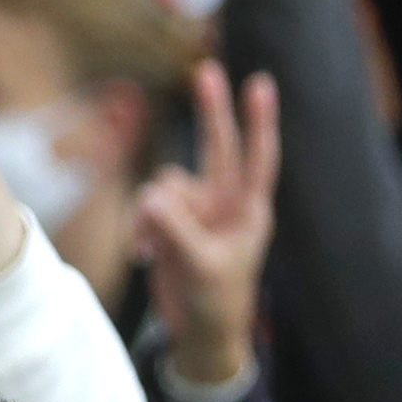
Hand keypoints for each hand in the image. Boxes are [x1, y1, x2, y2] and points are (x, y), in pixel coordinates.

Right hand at [135, 60, 280, 389]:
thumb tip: (151, 196)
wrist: (200, 333)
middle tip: (207, 69)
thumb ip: (177, 229)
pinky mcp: (170, 223)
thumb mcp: (201, 266)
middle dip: (212, 110)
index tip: (261, 84)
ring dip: (152, 215)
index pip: (257, 159)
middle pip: (217, 147)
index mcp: (247, 212)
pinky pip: (147, 205)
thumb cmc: (216, 301)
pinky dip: (141, 227)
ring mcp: (195, 211)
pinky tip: (145, 255)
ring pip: (165, 186)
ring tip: (155, 250)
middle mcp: (223, 203)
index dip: (258, 122)